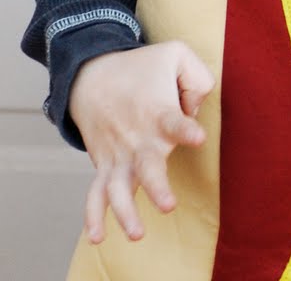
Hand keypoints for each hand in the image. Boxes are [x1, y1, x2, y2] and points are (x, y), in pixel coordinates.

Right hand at [68, 41, 214, 243]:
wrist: (91, 74)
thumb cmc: (142, 67)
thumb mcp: (176, 54)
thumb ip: (198, 78)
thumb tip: (194, 111)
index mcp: (158, 112)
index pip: (175, 121)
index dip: (186, 130)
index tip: (198, 137)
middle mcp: (138, 138)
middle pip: (147, 165)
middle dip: (157, 186)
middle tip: (168, 204)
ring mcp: (119, 156)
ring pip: (119, 188)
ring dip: (126, 212)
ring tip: (136, 233)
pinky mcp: (105, 166)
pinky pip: (95, 194)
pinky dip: (93, 215)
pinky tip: (96, 237)